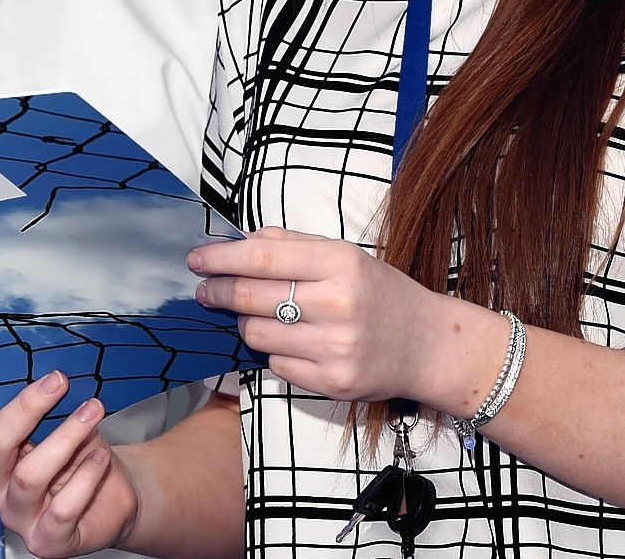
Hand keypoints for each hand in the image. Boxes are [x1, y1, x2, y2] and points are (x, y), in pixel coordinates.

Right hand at [0, 374, 135, 556]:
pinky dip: (85, 478)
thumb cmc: (83, 457)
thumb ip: (45, 409)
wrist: (117, 497)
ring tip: (92, 411)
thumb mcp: (62, 425)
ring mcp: (19, 517)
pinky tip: (101, 458)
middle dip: (26, 409)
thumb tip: (46, 375)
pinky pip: (62, 510)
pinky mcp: (47, 540)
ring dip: (64, 437)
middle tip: (58, 381)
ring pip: (29, 476)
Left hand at [189, 228, 494, 409]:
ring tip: (258, 315)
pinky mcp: (333, 382)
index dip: (222, 258)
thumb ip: (293, 244)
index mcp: (340, 262)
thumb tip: (241, 242)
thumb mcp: (346, 256)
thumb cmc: (381, 294)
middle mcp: (338, 303)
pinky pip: (277, 364)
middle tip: (204, 290)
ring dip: (245, 323)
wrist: (428, 344)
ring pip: (257, 334)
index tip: (197, 259)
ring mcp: (335, 346)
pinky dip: (274, 351)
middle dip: (217, 291)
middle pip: (251, 297)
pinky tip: (291, 342)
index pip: (263, 257)